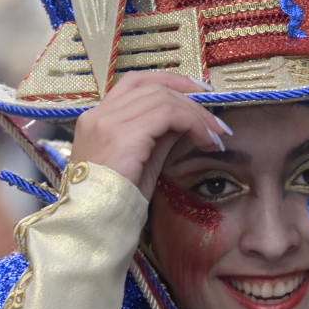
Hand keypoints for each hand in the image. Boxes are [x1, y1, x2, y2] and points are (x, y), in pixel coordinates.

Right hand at [69, 71, 228, 200]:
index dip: (170, 82)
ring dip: (195, 114)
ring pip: (162, 98)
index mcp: (97, 120)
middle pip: (152, 88)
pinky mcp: (123, 134)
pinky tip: (205, 140)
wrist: (94, 226)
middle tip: (215, 122)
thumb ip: (159, 138)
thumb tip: (185, 120)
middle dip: (190, 100)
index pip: (136, 83)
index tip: (199, 92)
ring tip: (214, 136)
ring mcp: (108, 122)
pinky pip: (167, 114)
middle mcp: (99, 114)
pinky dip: (192, 123)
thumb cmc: (114, 203)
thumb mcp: (142, 164)